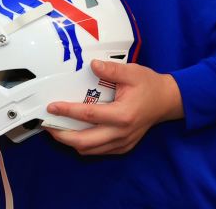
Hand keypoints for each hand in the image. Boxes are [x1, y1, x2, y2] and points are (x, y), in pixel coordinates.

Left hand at [44, 59, 183, 155]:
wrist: (167, 101)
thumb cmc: (149, 86)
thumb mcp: (132, 72)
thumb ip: (111, 69)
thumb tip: (92, 65)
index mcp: (123, 115)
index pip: (89, 115)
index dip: (67, 111)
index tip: (52, 107)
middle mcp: (122, 133)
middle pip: (85, 142)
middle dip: (62, 136)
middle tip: (48, 125)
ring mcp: (123, 143)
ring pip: (90, 150)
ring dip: (71, 142)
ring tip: (57, 130)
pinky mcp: (123, 147)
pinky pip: (98, 151)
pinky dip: (84, 145)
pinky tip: (75, 134)